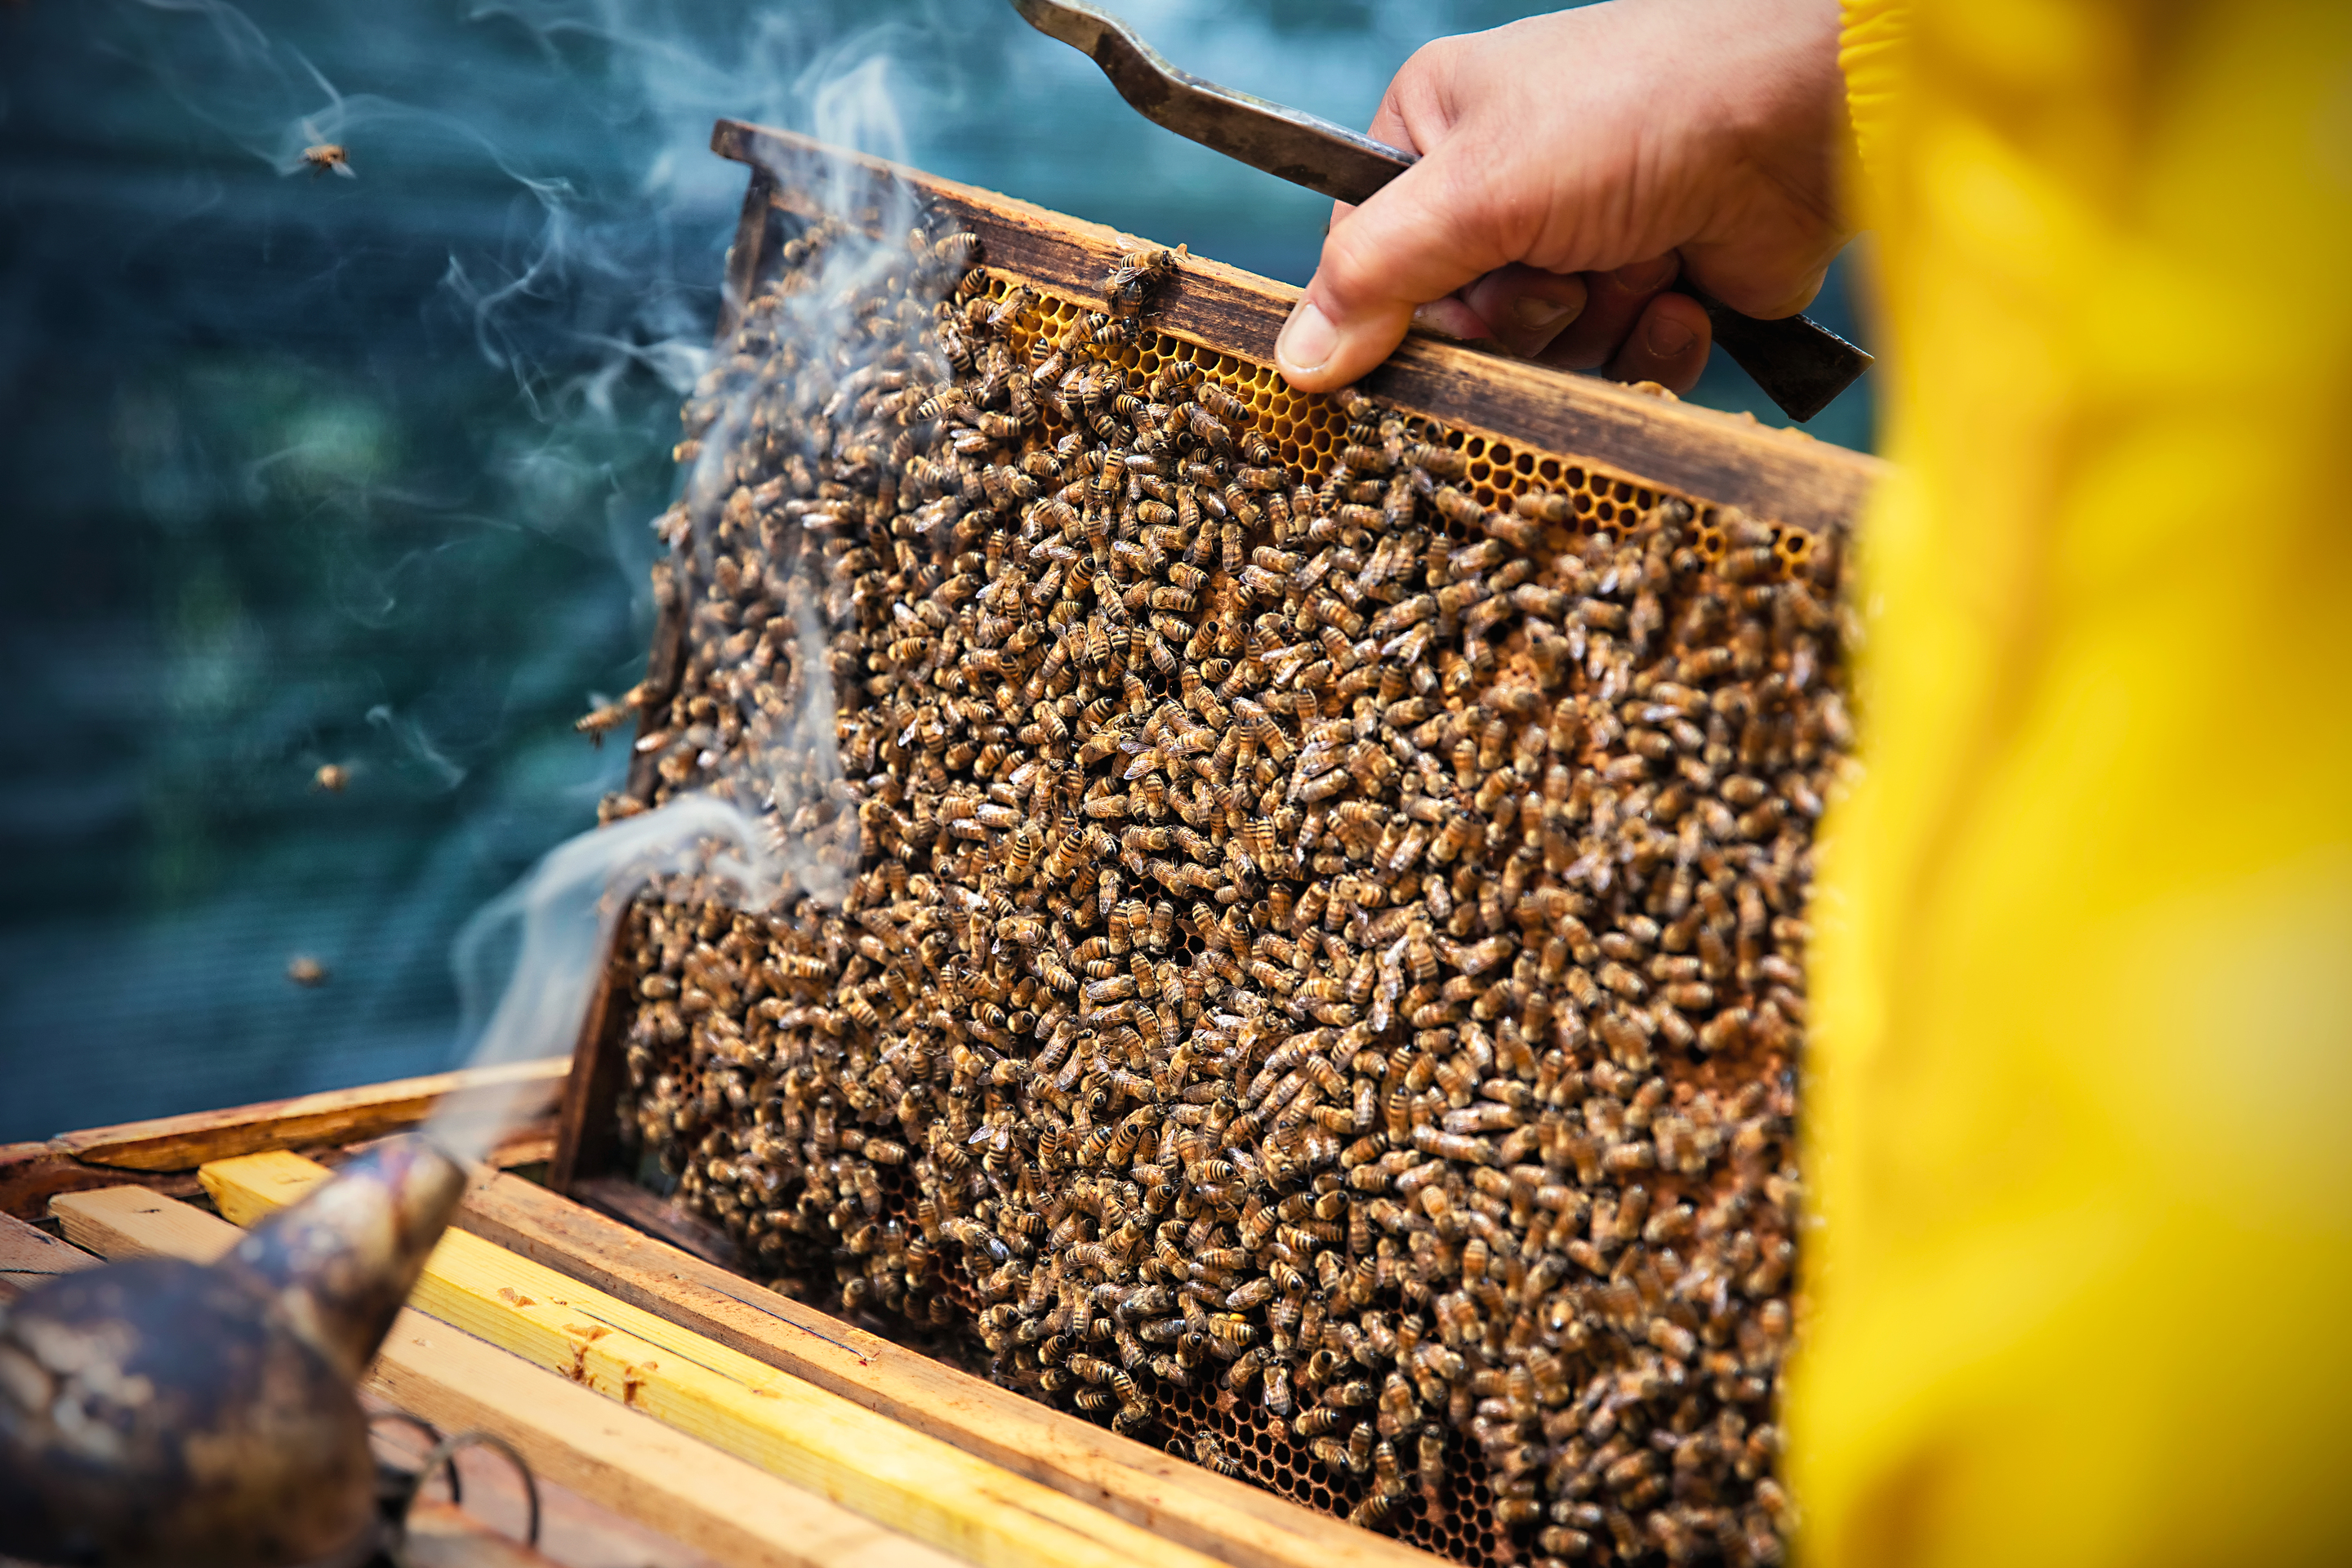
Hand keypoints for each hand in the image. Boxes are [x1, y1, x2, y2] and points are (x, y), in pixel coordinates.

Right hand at [1275, 0, 1851, 394]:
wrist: (1808, 118)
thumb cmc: (1635, 112)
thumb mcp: (1476, 188)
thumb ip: (1374, 276)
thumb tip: (1291, 363)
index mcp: (1436, 136)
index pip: (1369, 262)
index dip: (1397, 311)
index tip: (1441, 315)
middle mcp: (1503, 191)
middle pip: (1457, 326)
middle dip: (1517, 318)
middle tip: (1560, 273)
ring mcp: (1582, 243)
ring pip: (1540, 356)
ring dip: (1592, 327)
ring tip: (1638, 260)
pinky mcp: (1655, 290)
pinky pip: (1618, 368)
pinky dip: (1653, 344)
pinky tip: (1684, 289)